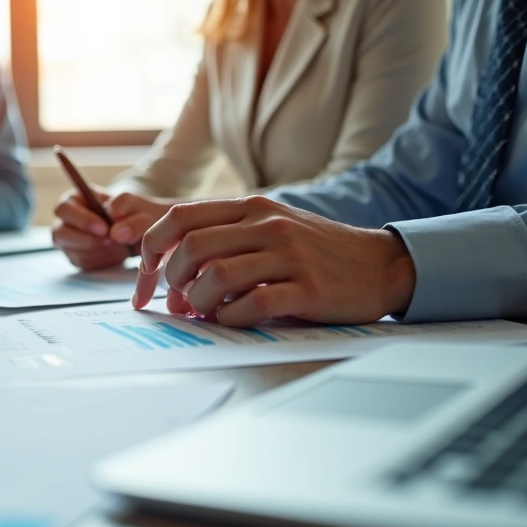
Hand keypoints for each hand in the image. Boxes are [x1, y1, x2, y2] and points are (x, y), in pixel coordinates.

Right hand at [52, 189, 170, 270]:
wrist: (138, 227)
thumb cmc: (133, 210)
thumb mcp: (136, 206)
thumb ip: (128, 213)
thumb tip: (116, 232)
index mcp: (73, 200)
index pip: (64, 209)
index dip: (82, 220)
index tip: (105, 229)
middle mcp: (65, 221)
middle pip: (60, 233)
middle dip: (86, 240)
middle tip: (111, 241)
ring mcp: (68, 241)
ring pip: (73, 251)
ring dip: (97, 251)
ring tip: (119, 245)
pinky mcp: (76, 257)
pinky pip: (83, 263)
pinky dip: (101, 260)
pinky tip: (116, 252)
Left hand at [132, 196, 415, 326]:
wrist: (381, 265)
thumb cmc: (316, 253)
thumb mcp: (269, 228)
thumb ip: (224, 240)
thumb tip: (172, 277)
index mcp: (250, 207)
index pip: (179, 218)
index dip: (150, 252)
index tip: (144, 282)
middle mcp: (266, 225)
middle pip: (191, 247)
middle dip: (172, 282)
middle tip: (178, 303)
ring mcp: (288, 255)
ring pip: (216, 276)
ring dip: (199, 302)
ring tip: (205, 313)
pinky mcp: (307, 289)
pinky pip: (253, 304)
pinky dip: (231, 317)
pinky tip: (233, 319)